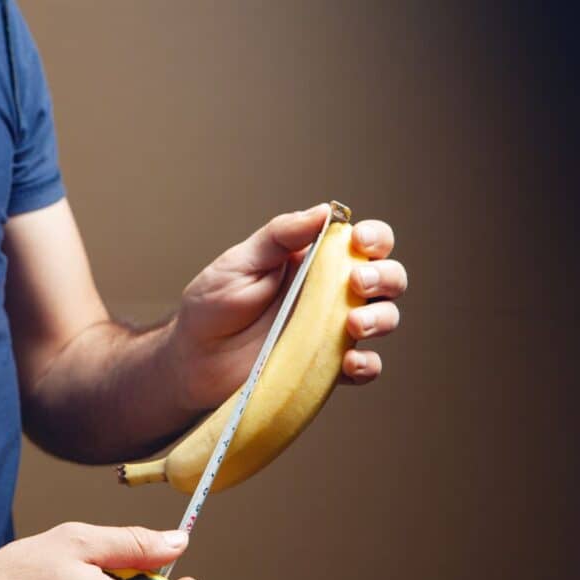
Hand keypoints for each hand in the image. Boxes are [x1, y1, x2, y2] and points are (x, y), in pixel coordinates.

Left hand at [170, 203, 406, 410]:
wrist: (192, 360)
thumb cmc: (212, 307)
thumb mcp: (239, 263)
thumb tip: (323, 210)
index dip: (375, 238)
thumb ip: (279, 236)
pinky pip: (366, 367)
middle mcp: (331, 293)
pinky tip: (348, 363)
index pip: (363, 241)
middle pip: (387, 277)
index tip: (360, 243)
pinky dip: (368, 365)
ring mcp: (332, 331)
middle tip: (357, 283)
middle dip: (385, 276)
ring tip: (352, 325)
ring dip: (381, 319)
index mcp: (314, 261)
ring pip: (384, 318)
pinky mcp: (326, 368)